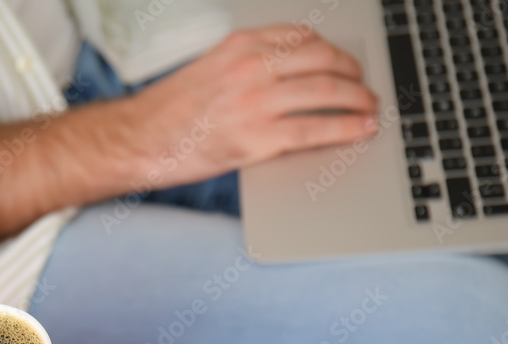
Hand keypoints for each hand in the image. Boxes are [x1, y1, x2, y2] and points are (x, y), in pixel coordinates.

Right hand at [0, 26, 378, 240]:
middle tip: (366, 87)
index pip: (302, 37)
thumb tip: (287, 78)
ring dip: (358, 100)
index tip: (345, 63)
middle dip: (353, 73)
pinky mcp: (256, 138)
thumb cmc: (167, 113)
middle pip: (323, 60)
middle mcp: (251, 67)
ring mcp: (255, 102)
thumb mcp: (209, 71)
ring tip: (371, 110)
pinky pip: (315, 129)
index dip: (333, 51)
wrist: (137, 141)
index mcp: (239, 46)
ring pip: (327, 92)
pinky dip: (346, 128)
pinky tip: (360, 130)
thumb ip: (246, 68)